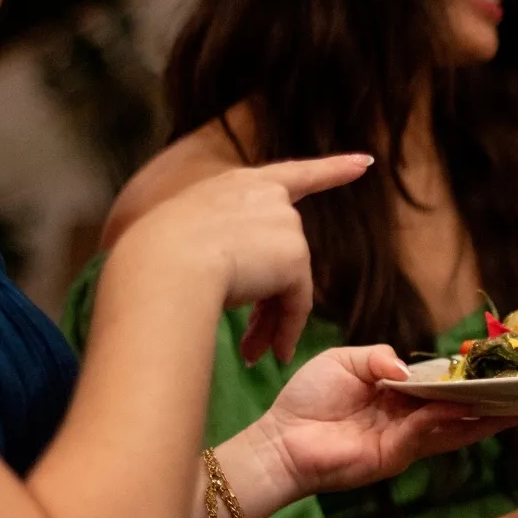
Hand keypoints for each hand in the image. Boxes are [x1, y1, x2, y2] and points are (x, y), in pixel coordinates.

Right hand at [118, 154, 372, 364]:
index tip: (364, 162)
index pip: (293, 175)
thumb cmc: (152, 259)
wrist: (161, 265)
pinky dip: (286, 330)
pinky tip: (274, 354)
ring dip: (270, 322)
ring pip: (287, 284)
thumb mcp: (183, 237)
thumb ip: (220, 244)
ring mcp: (283, 222)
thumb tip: (243, 280)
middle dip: (269, 302)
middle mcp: (265, 194)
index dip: (333, 169)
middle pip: (283, 255)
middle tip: (250, 345)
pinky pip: (296, 303)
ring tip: (251, 355)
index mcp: (234, 185)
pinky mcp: (294, 255)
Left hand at [257, 345, 517, 495]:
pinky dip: (450, 421)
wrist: (281, 439)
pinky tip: (471, 409)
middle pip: (466, 409)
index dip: (476, 378)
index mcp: (402, 395)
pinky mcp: (395, 456)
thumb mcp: (345, 361)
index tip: (508, 367)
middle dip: (503, 402)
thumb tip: (408, 370)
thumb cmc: (308, 399)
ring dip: (493, 417)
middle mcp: (412, 419)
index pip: (448, 385)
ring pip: (460, 426)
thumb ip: (380, 358)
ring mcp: (408, 440)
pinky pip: (429, 434)